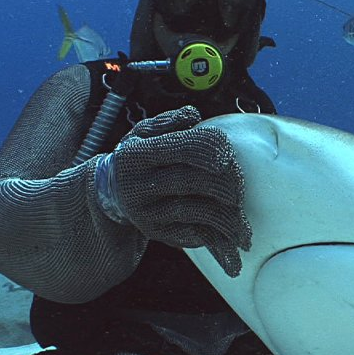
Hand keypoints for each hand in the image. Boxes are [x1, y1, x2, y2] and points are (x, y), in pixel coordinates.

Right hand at [97, 106, 250, 276]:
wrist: (110, 194)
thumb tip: (193, 115)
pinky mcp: (158, 234)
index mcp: (139, 155)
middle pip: (194, 181)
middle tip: (240, 184)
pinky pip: (194, 235)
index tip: (228, 154)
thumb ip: (169, 122)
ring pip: (198, 212)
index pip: (184, 147)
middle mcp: (140, 186)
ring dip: (228, 215)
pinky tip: (233, 238)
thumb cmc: (138, 157)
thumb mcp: (143, 132)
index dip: (213, 148)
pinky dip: (218, 237)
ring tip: (243, 215)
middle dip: (226, 182)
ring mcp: (149, 214)